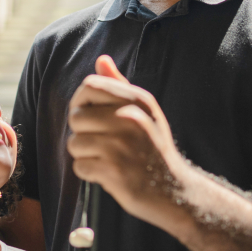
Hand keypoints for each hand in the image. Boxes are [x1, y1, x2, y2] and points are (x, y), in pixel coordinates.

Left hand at [67, 56, 187, 221]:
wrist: (177, 192)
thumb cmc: (154, 148)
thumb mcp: (145, 112)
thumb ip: (120, 86)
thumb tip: (101, 59)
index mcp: (138, 100)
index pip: (90, 85)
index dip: (81, 101)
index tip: (90, 116)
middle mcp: (130, 118)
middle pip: (76, 116)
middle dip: (82, 132)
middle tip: (101, 143)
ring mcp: (122, 145)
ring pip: (74, 143)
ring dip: (85, 155)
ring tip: (106, 159)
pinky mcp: (115, 171)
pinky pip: (79, 167)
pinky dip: (89, 173)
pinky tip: (108, 174)